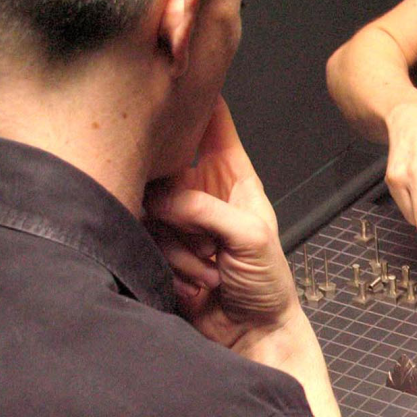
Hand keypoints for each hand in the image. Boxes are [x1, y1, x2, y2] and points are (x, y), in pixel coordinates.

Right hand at [144, 96, 298, 350]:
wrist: (253, 335)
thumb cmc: (270, 286)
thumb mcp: (252, 236)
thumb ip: (206, 208)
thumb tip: (163, 198)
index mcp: (234, 176)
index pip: (213, 123)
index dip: (197, 100)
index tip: (177, 81)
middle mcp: (203, 191)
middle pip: (166, 165)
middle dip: (179, 202)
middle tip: (202, 232)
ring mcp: (179, 219)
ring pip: (152, 208)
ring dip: (180, 245)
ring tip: (211, 267)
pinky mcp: (159, 247)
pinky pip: (146, 240)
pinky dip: (171, 264)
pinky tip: (197, 282)